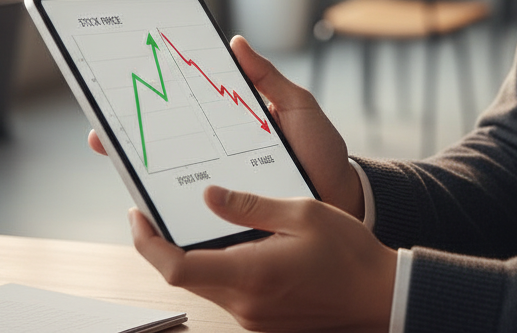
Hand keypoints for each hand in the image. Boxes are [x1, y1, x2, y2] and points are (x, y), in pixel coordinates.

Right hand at [89, 35, 363, 219]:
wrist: (344, 196)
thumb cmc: (320, 150)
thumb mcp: (297, 105)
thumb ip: (267, 78)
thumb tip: (236, 42)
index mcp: (233, 123)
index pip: (188, 110)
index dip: (157, 101)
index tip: (125, 88)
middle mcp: (221, 155)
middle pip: (169, 145)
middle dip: (132, 136)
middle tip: (102, 130)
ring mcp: (225, 185)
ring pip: (173, 179)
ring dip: (140, 171)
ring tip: (116, 157)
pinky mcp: (232, 214)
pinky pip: (196, 210)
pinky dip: (170, 206)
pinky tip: (149, 201)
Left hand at [129, 187, 395, 332]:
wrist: (380, 297)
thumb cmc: (347, 253)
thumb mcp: (302, 213)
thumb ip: (250, 206)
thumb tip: (209, 195)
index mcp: (250, 274)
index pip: (176, 266)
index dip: (147, 242)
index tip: (137, 215)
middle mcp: (244, 304)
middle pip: (184, 277)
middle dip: (163, 245)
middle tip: (158, 208)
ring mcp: (252, 319)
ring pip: (205, 285)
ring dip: (194, 255)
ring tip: (199, 219)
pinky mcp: (263, 323)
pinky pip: (228, 293)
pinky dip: (220, 267)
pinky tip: (235, 243)